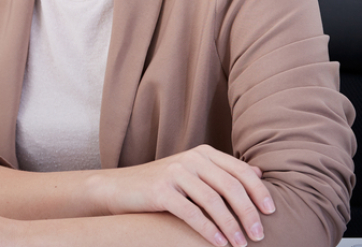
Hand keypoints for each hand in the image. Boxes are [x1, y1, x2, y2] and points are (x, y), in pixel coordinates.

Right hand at [92, 145, 273, 246]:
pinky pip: (192, 213)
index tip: (271, 213)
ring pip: (214, 202)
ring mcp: (175, 173)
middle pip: (231, 186)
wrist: (119, 188)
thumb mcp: (193, 173)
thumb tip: (258, 172)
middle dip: (249, 214)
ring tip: (241, 244)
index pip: (240, 170)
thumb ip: (223, 172)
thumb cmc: (160, 185)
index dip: (259, 192)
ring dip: (232, 226)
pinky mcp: (161, 190)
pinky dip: (209, 230)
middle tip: (259, 236)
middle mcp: (191, 159)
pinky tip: (219, 244)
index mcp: (203, 153)